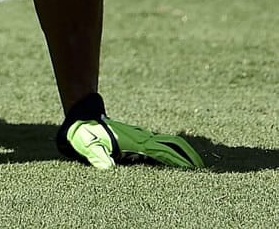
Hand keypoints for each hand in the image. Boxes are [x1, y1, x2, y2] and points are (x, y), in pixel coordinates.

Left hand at [56, 94, 203, 169]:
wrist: (82, 116)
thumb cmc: (85, 134)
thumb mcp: (88, 146)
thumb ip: (97, 157)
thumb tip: (106, 168)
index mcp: (135, 142)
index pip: (163, 152)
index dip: (178, 160)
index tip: (194, 168)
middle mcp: (141, 137)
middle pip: (171, 144)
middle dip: (187, 155)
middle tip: (203, 167)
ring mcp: (140, 135)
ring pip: (167, 142)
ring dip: (181, 151)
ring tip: (194, 164)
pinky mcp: (137, 137)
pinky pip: (159, 143)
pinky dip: (171, 149)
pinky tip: (174, 157)